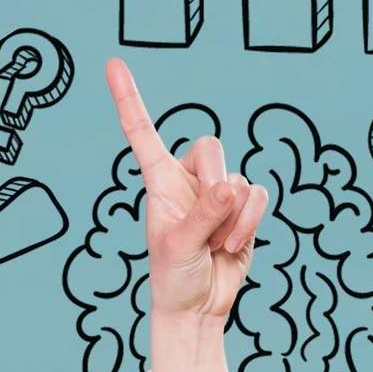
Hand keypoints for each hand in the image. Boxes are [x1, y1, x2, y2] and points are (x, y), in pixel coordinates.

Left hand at [104, 59, 266, 371]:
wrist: (197, 308)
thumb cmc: (173, 278)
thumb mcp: (178, 247)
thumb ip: (204, 214)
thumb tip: (231, 187)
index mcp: (158, 180)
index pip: (141, 132)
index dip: (128, 98)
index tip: (112, 63)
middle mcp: (187, 179)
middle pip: (212, 146)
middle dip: (217, 185)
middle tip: (209, 224)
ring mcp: (217, 193)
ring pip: (241, 179)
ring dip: (235, 218)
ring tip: (216, 244)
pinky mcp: (243, 210)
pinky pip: (261, 197)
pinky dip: (251, 223)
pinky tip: (233, 245)